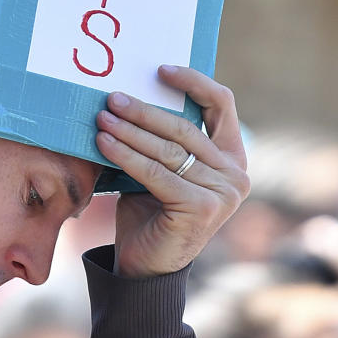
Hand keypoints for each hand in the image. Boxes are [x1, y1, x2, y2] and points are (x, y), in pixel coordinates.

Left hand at [95, 65, 248, 278]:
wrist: (145, 268)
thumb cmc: (150, 211)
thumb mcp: (161, 166)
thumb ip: (161, 138)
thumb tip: (129, 93)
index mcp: (232, 157)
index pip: (221, 105)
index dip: (193, 82)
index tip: (160, 69)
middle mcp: (236, 174)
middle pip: (185, 127)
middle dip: (144, 110)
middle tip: (112, 97)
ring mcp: (223, 193)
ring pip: (168, 150)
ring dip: (130, 131)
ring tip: (102, 117)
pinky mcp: (202, 208)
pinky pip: (156, 173)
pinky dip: (126, 155)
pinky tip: (103, 143)